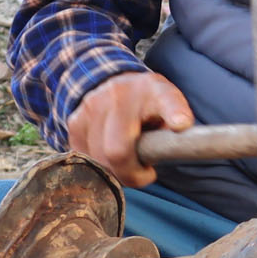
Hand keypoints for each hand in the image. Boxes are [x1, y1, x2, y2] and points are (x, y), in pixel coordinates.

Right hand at [70, 72, 193, 186]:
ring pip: (98, 159)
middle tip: (144, 173)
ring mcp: (93, 106)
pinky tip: (108, 156)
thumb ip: (177, 120)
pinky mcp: (76, 120)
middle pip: (118, 150)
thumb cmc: (149, 104)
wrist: (113, 83)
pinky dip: (97, 164)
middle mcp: (120, 94)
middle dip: (131, 174)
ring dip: (113, 171)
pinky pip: (83, 157)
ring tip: (127, 161)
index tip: (181, 124)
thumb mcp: (170, 106)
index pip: (167, 100)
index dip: (174, 113)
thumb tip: (180, 127)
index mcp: (155, 91)